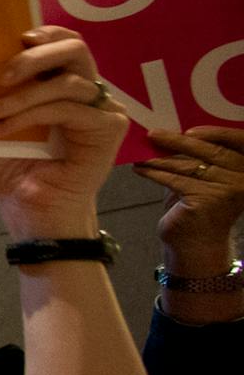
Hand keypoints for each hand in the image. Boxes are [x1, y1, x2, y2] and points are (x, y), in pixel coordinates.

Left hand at [0, 27, 129, 240]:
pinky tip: (2, 130)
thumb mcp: (2, 122)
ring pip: (68, 82)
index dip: (47, 33)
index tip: (16, 38)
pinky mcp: (108, 131)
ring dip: (23, 96)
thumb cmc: (17, 170)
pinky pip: (68, 108)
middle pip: (76, 50)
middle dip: (33, 58)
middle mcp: (91, 94)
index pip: (68, 43)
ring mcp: (104, 111)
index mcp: (68, 86)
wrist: (32, 214)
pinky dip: (30, 115)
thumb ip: (3, 91)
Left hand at [136, 126, 243, 263]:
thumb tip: (172, 133)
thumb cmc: (199, 208)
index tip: (189, 129)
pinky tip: (140, 169)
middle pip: (210, 151)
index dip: (216, 132)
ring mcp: (228, 189)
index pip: (238, 141)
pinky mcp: (207, 199)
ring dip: (160, 158)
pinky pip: (175, 180)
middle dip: (178, 141)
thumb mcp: (204, 179)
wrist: (197, 245)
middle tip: (153, 134)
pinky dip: (154, 173)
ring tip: (141, 153)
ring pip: (188, 166)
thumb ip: (198, 158)